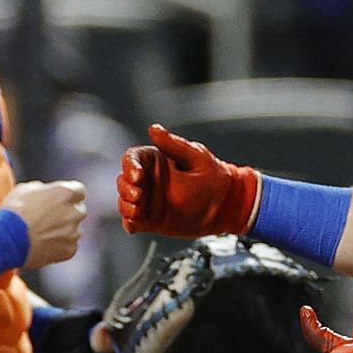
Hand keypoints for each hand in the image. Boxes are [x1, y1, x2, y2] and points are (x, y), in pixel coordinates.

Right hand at [1, 180, 86, 269]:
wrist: (6, 239)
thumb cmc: (13, 212)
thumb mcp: (25, 189)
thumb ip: (43, 189)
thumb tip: (45, 193)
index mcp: (66, 193)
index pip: (79, 191)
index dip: (68, 195)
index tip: (59, 200)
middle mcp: (75, 212)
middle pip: (78, 211)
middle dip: (66, 213)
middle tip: (48, 219)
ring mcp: (74, 233)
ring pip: (74, 230)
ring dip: (63, 231)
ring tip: (42, 235)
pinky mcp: (69, 250)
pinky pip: (69, 246)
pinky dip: (59, 246)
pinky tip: (43, 245)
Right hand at [117, 124, 258, 236]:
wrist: (228, 207)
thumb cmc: (215, 178)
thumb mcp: (197, 158)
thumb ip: (174, 145)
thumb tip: (154, 129)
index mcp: (157, 162)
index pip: (132, 160)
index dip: (129, 166)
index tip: (136, 176)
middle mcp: (149, 181)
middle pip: (124, 181)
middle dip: (126, 188)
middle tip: (139, 195)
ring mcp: (148, 201)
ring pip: (125, 201)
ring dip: (125, 205)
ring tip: (137, 210)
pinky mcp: (151, 219)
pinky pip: (132, 221)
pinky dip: (128, 222)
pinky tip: (134, 223)